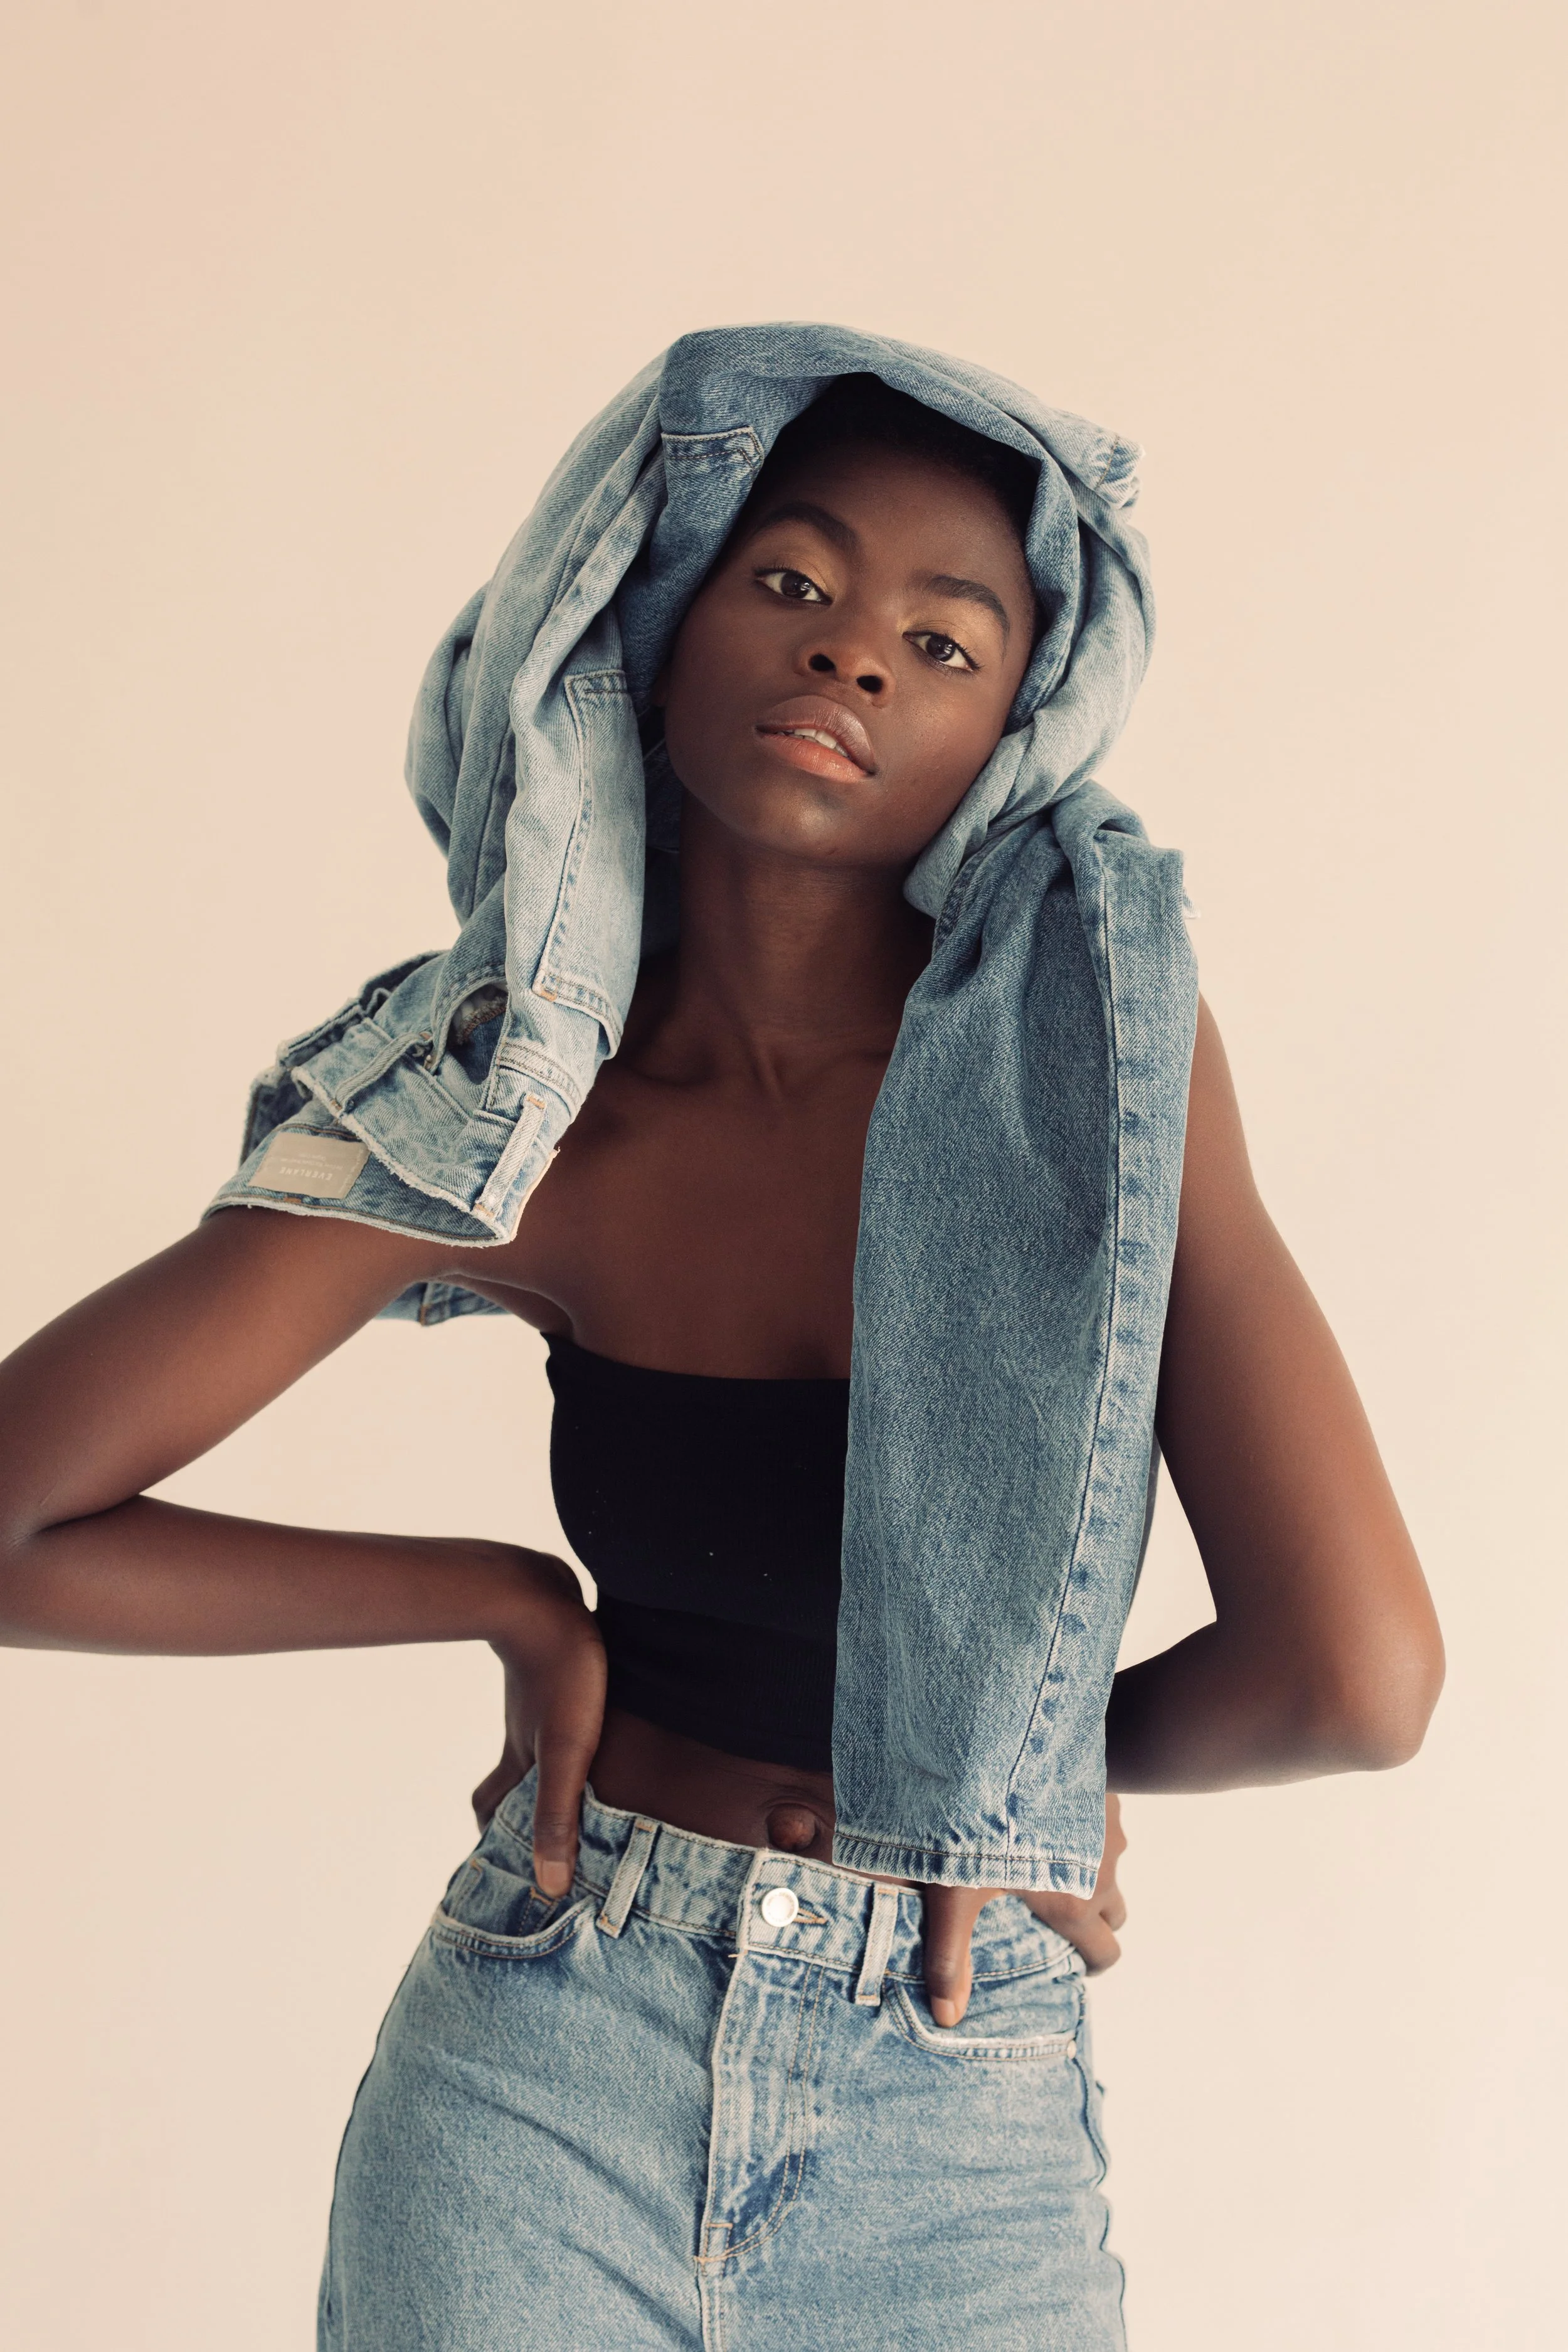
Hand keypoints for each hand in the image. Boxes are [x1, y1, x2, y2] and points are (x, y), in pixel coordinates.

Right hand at [470, 1551, 606, 1898]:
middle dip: (528, 1807)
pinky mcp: (561, 1670)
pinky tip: (604, 1725)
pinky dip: (576, 1730)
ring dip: (555, 1767)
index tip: (498, 1860)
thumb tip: (550, 1885)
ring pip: (540, 1743)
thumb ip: (558, 1813)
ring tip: (589, 1787)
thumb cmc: (561, 1673)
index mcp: (520, 1757)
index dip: (490, 1834)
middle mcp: (524, 1731)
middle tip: (552, 1830)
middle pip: (516, 1777)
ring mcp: (540, 1699)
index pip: (491, 1806)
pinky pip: (563, 1710)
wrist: (546, 1595)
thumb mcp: (567, 1751)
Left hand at [919, 1793, 1127, 2025]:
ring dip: (1090, 1867)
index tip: (1072, 1962)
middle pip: (1116, 1911)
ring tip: (1045, 1857)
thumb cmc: (981, 1826)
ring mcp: (1110, 1827)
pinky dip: (1084, 1826)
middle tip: (1053, 1913)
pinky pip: (1103, 1820)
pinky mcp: (1103, 1787)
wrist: (1005, 1745)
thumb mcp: (956, 1895)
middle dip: (1094, 1919)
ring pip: (1111, 1863)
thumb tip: (947, 2018)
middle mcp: (1105, 1869)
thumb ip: (950, 1956)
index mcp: (1076, 1904)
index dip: (1091, 1964)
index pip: (1107, 1953)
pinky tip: (1045, 1812)